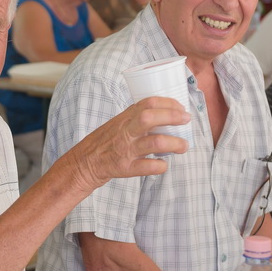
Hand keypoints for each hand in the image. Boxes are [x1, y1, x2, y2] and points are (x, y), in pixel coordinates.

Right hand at [69, 97, 189, 188]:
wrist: (85, 162)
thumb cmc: (107, 141)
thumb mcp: (120, 123)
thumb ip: (138, 118)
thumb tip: (168, 114)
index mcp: (126, 118)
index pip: (148, 103)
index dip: (168, 103)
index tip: (181, 107)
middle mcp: (126, 132)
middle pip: (150, 118)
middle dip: (172, 117)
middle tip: (186, 120)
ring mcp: (126, 150)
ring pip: (154, 143)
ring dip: (174, 143)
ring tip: (184, 146)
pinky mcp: (125, 168)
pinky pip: (147, 167)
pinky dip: (160, 166)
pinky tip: (163, 164)